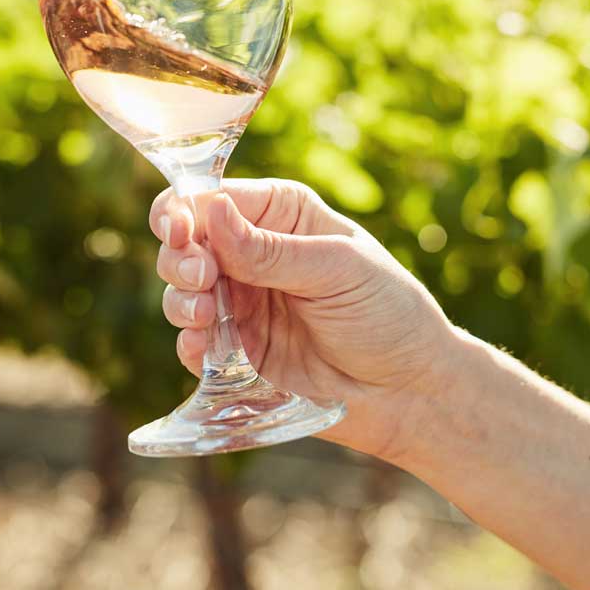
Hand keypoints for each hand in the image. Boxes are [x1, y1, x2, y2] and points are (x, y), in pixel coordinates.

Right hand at [148, 179, 456, 460]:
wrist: (410, 391)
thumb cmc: (388, 314)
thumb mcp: (337, 270)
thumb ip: (270, 249)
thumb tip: (211, 212)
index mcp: (281, 214)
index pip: (213, 198)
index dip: (184, 212)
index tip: (180, 234)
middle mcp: (254, 253)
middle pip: (185, 243)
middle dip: (180, 259)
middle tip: (202, 281)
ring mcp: (243, 303)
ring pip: (182, 291)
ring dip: (180, 301)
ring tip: (202, 317)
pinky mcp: (238, 351)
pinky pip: (195, 343)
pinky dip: (189, 343)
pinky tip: (201, 348)